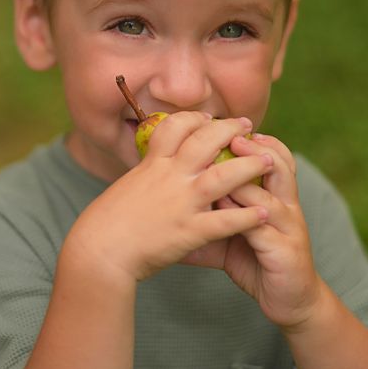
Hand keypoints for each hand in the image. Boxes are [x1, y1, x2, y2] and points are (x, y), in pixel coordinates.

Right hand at [66, 113, 271, 282]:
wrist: (98, 250)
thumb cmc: (106, 222)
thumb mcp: (125, 186)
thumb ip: (144, 175)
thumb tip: (150, 166)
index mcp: (152, 165)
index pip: (176, 127)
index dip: (195, 118)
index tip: (209, 117)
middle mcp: (169, 177)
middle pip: (205, 141)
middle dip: (229, 130)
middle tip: (247, 126)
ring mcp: (181, 203)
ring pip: (223, 176)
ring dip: (249, 166)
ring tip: (269, 161)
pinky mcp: (188, 231)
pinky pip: (224, 221)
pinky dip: (246, 217)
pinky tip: (263, 214)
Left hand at [183, 132, 322, 328]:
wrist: (288, 300)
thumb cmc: (256, 262)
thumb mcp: (227, 237)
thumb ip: (204, 218)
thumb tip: (165, 209)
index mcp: (272, 195)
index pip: (269, 155)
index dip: (249, 138)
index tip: (217, 124)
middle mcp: (284, 205)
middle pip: (278, 163)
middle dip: (253, 146)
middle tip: (226, 134)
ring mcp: (287, 226)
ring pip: (270, 193)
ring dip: (246, 180)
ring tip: (225, 171)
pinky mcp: (285, 250)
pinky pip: (262, 228)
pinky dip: (244, 217)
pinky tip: (225, 210)